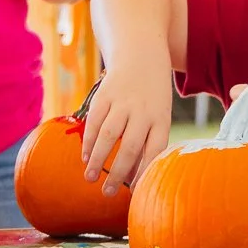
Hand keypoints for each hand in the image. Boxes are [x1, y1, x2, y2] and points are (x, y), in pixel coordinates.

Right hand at [80, 62, 174, 192]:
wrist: (141, 53)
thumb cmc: (152, 96)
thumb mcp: (159, 115)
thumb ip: (147, 143)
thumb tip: (131, 179)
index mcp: (161, 119)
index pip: (155, 151)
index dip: (145, 174)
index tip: (136, 193)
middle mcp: (143, 111)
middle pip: (130, 147)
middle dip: (118, 173)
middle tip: (108, 193)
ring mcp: (123, 102)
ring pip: (109, 136)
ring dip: (98, 160)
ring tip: (90, 179)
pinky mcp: (105, 95)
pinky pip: (95, 122)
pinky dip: (89, 141)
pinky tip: (86, 157)